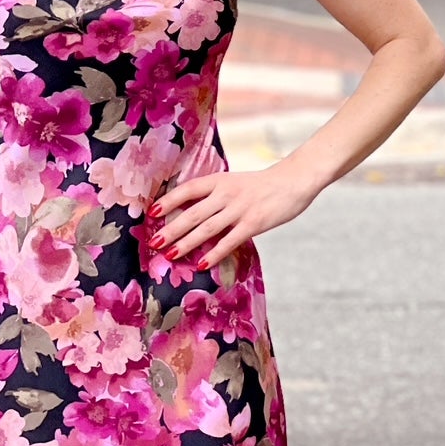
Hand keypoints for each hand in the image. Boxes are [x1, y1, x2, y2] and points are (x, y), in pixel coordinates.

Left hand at [148, 165, 312, 271]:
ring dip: (186, 243)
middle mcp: (226, 193)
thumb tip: (189, 213)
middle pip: (192, 213)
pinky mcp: (253, 223)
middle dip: (171, 229)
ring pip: (207, 228)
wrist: (292, 181)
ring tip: (170, 255)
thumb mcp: (233, 183)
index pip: (187, 189)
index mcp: (219, 180)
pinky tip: (201, 264)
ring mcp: (239, 209)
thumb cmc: (260, 185)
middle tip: (154, 243)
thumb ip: (214, 195)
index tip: (151, 213)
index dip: (168, 201)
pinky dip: (214, 254)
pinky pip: (229, 241)